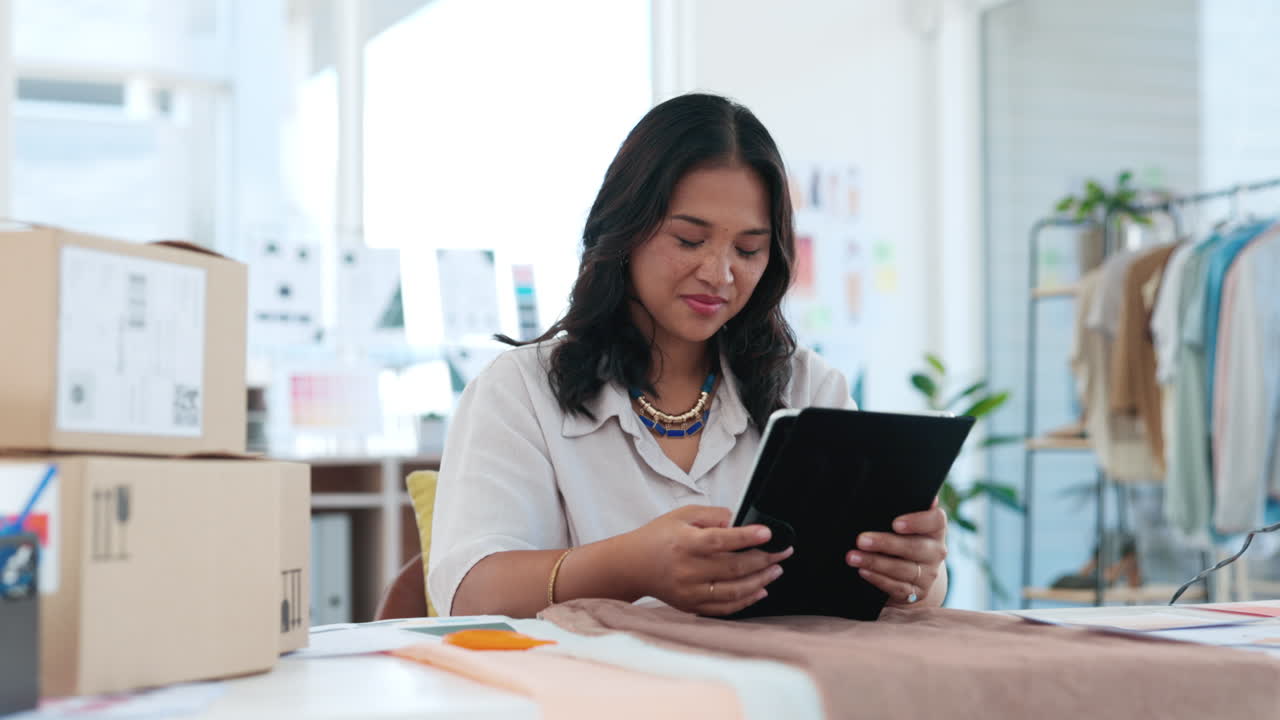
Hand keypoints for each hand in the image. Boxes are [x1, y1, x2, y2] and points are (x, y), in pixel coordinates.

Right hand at [624, 505, 791, 615]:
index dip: (746, 537)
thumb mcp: (681, 515)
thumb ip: (710, 515)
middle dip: (764, 560)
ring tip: (776, 570)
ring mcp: (689, 591)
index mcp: (685, 543)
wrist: (632, 566)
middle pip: (733, 568)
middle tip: (783, 552)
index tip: (768, 533)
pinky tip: (760, 590)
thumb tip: (737, 520)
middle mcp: (687, 569)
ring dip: (760, 581)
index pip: (720, 540)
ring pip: (733, 591)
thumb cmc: (659, 537)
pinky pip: (724, 608)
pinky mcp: (691, 605)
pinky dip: (745, 601)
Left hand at [845, 498, 947, 607]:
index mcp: (935, 528)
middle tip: (861, 539)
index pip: (935, 521)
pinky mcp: (916, 593)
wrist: (913, 572)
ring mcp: (928, 574)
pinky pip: (898, 588)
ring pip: (903, 569)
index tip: (895, 523)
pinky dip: (879, 580)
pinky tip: (863, 572)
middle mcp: (936, 551)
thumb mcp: (904, 519)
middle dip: (886, 544)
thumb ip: (905, 502)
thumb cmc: (903, 534)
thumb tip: (902, 481)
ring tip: (852, 557)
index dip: (917, 521)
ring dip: (875, 563)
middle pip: (914, 547)